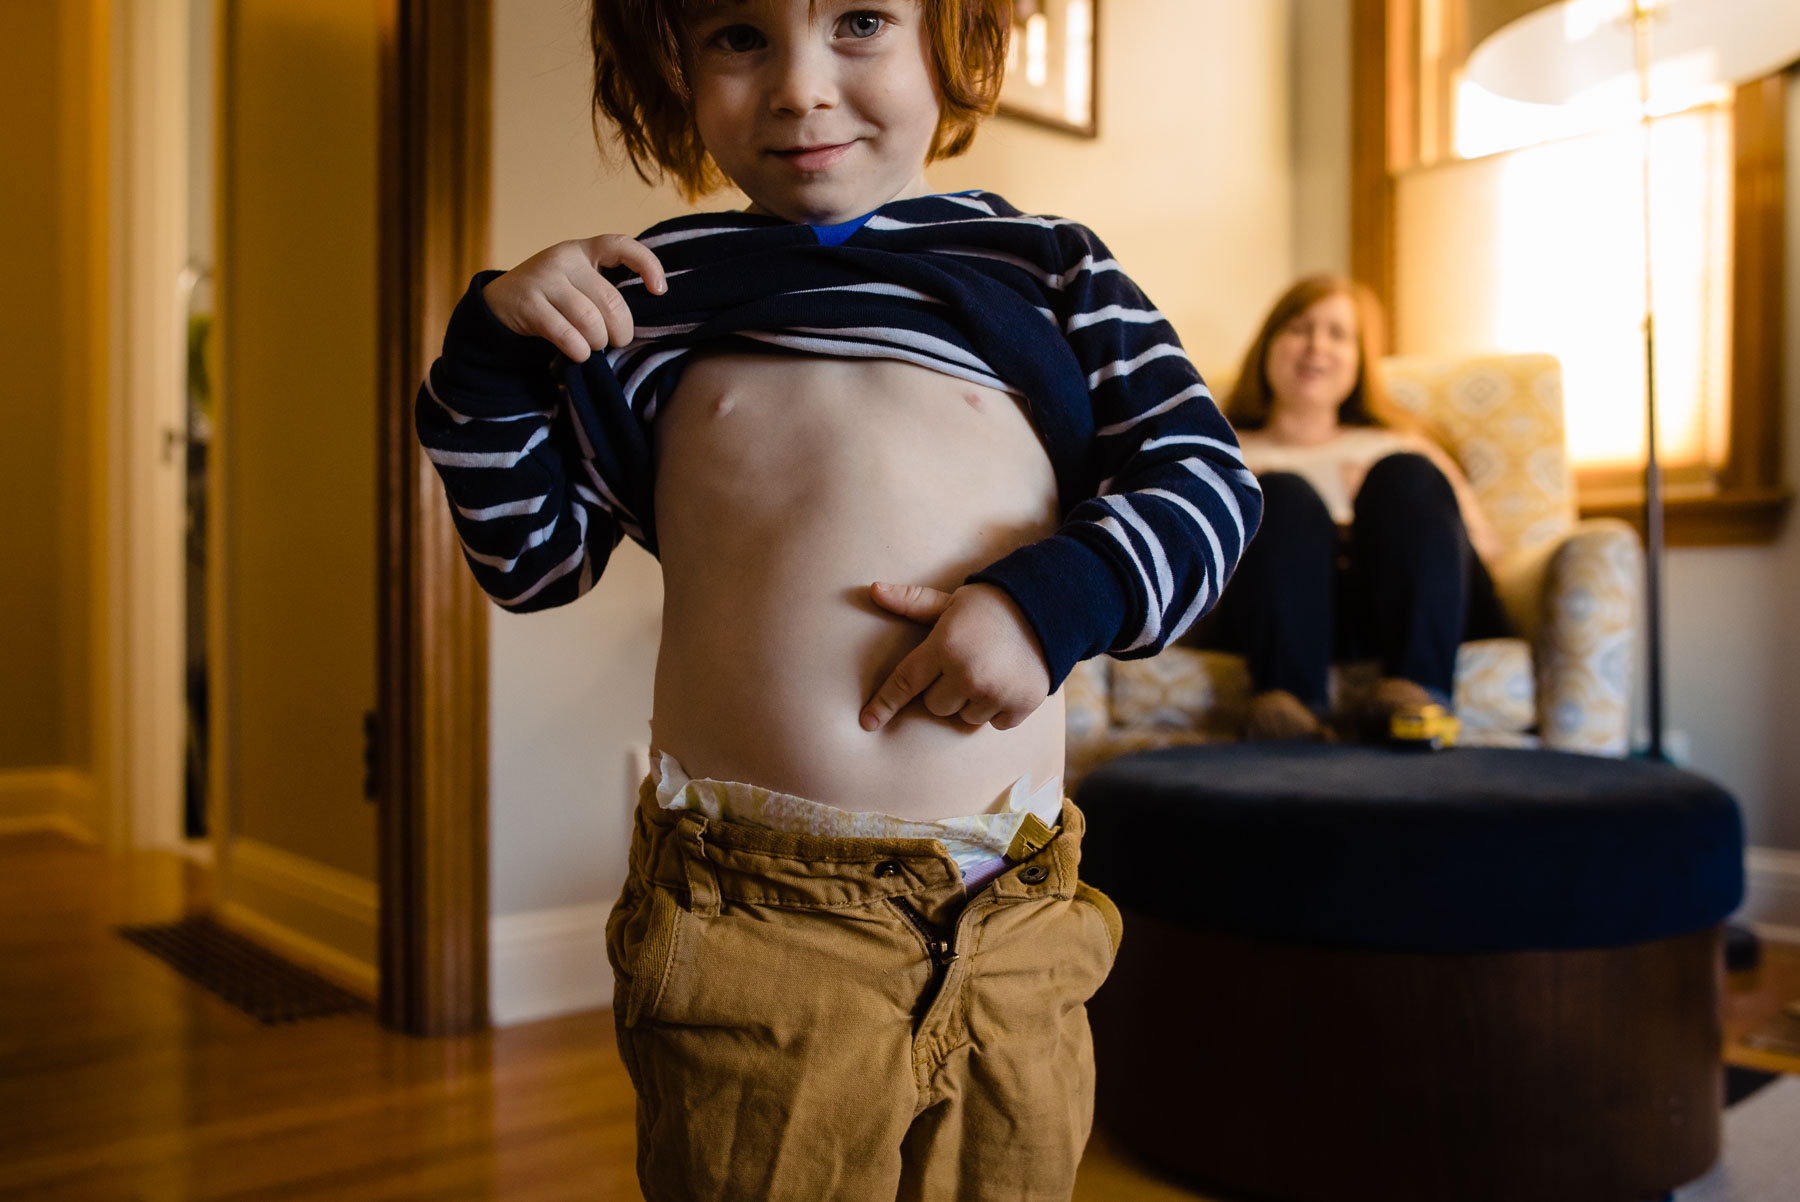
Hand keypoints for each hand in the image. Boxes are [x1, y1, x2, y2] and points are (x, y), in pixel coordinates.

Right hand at [483, 235, 666, 361]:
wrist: (499, 302)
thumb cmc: (551, 296)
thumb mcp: (577, 280)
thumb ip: (605, 287)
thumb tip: (646, 310)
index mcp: (582, 250)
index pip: (620, 245)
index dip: (647, 264)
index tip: (659, 291)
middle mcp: (564, 259)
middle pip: (610, 300)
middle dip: (621, 330)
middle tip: (617, 340)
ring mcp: (544, 280)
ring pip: (590, 320)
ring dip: (598, 342)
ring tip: (594, 346)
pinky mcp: (529, 305)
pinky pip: (566, 335)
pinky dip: (578, 351)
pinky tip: (578, 354)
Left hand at [860, 582, 1051, 731]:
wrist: (1051, 608)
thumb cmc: (991, 605)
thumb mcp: (950, 602)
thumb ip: (912, 602)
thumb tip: (873, 589)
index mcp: (944, 646)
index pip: (904, 682)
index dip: (884, 704)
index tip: (867, 723)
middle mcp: (966, 673)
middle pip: (935, 705)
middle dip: (944, 689)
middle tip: (964, 663)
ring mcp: (994, 693)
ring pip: (964, 717)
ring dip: (972, 700)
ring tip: (989, 670)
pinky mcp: (1019, 706)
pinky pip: (994, 724)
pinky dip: (999, 709)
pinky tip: (1008, 682)